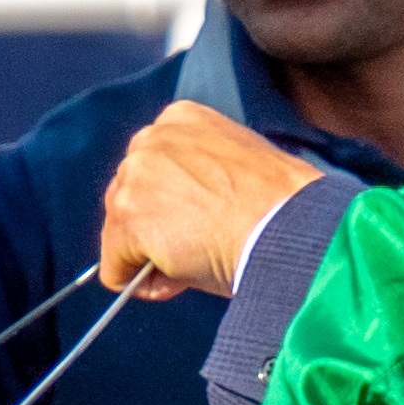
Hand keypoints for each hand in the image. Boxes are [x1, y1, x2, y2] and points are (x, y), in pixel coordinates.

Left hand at [95, 106, 320, 300]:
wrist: (288, 224)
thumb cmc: (279, 205)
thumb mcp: (234, 170)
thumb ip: (198, 179)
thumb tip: (181, 217)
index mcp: (179, 119)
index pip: (153, 169)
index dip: (175, 205)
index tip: (205, 221)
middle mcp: (149, 139)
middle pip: (128, 197)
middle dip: (156, 228)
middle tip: (201, 245)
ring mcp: (134, 176)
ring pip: (120, 234)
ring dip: (152, 255)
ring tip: (199, 258)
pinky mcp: (127, 217)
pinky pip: (115, 270)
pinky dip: (146, 285)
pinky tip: (184, 276)